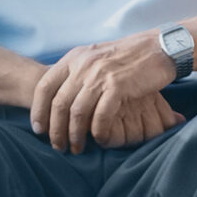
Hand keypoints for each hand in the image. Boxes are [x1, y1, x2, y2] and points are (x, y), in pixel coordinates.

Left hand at [29, 32, 183, 152]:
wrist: (158, 48)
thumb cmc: (126, 57)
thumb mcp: (95, 57)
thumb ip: (77, 72)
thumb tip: (59, 96)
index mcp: (74, 57)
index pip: (44, 85)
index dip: (38, 110)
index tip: (39, 129)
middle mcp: (83, 65)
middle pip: (59, 103)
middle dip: (55, 129)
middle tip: (58, 146)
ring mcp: (100, 75)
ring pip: (77, 112)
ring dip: (74, 135)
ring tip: (76, 148)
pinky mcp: (117, 86)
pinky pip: (100, 116)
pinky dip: (98, 132)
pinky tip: (100, 140)